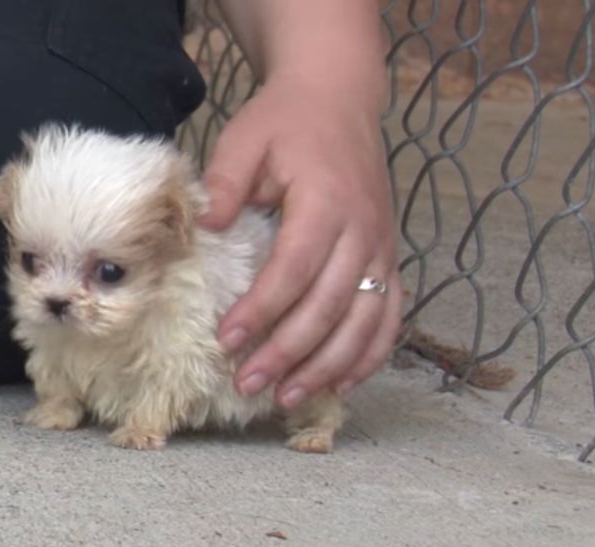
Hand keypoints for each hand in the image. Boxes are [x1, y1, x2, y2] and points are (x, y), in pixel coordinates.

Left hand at [198, 77, 401, 408]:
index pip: (294, 268)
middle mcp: (363, 230)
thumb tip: (205, 225)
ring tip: (288, 398)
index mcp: (326, 200)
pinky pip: (389, 318)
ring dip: (328, 366)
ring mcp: (382, 248)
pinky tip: (340, 385)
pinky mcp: (389, 259)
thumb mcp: (245, 139)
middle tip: (248, 383)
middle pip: (329, 306)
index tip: (227, 339)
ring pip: (364, 322)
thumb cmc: (284, 123)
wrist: (339, 99)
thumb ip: (225, 181)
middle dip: (288, 352)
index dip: (263, 309)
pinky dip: (369, 356)